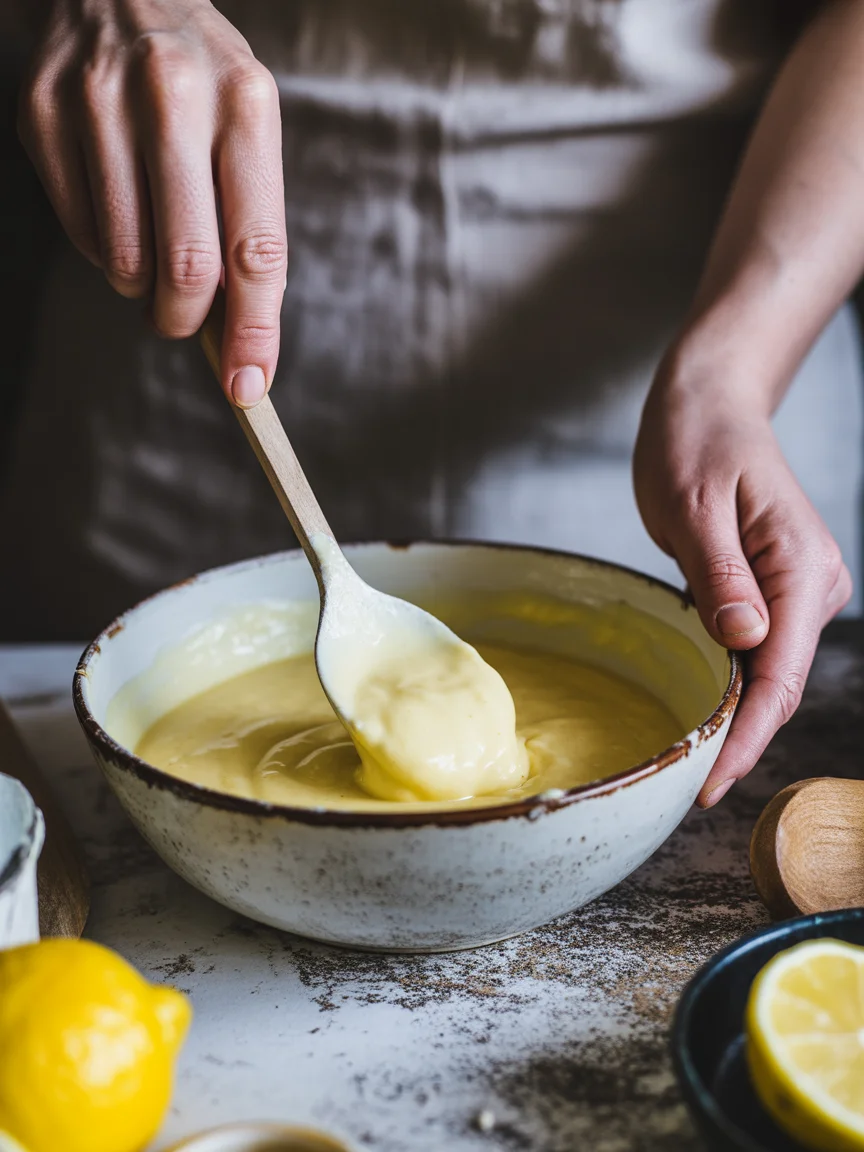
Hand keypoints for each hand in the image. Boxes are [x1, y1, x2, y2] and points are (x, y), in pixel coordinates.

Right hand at [17, 0, 285, 406]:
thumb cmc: (201, 79)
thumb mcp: (248, 128)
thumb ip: (250, 225)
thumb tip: (242, 338)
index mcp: (246, 103)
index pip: (256, 248)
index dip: (255, 330)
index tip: (250, 385)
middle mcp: (173, 95)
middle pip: (187, 267)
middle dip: (188, 319)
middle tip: (184, 320)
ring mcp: (98, 100)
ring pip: (125, 259)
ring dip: (142, 284)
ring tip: (152, 246)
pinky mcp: (42, 112)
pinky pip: (79, 233)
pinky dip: (103, 250)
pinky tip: (116, 210)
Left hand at [634, 359, 851, 806]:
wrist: (708, 402)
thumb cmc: (696, 440)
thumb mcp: (695, 504)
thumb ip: (721, 575)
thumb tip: (746, 642)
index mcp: (801, 566)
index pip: (780, 674)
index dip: (747, 737)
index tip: (709, 784)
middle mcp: (812, 583)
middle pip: (780, 683)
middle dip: (741, 739)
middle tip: (689, 787)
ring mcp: (796, 588)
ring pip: (769, 672)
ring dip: (736, 717)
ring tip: (693, 764)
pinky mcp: (771, 588)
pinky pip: (756, 649)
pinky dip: (732, 684)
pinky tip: (705, 713)